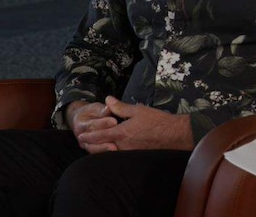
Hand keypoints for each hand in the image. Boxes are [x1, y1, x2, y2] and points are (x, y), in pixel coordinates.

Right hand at [66, 100, 119, 153]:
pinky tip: (115, 152)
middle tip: (117, 135)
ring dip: (104, 148)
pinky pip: (97, 153)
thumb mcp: (95, 108)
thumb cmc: (91, 113)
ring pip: (94, 148)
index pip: (92, 124)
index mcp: (81, 123)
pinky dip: (105, 153)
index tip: (114, 121)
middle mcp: (81, 136)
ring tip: (115, 147)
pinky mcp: (91, 150)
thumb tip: (108, 109)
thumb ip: (102, 110)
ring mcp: (85, 145)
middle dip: (105, 137)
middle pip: (92, 138)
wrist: (81, 121)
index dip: (103, 123)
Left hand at [77, 96, 194, 151]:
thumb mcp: (138, 110)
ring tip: (94, 145)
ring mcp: (129, 152)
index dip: (89, 135)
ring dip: (101, 148)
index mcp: (122, 133)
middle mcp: (123, 146)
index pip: (100, 135)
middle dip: (92, 144)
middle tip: (83, 141)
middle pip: (102, 147)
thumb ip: (120, 107)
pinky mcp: (136, 156)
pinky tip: (112, 149)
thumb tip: (107, 99)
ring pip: (110, 152)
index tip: (81, 135)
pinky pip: (120, 155)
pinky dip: (112, 151)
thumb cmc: (157, 121)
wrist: (174, 135)